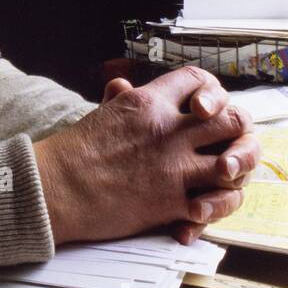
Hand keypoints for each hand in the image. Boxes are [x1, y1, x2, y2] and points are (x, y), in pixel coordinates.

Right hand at [33, 66, 259, 246]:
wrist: (54, 189)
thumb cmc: (71, 153)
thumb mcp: (99, 114)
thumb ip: (120, 100)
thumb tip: (122, 85)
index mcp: (148, 102)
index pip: (199, 80)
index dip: (210, 92)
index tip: (204, 107)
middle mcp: (168, 130)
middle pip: (231, 119)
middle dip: (234, 131)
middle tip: (224, 143)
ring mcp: (173, 166)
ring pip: (233, 162)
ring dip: (232, 171)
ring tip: (220, 177)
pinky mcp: (170, 202)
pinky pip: (213, 203)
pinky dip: (213, 207)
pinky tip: (201, 207)